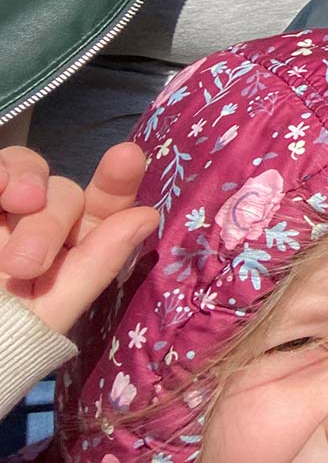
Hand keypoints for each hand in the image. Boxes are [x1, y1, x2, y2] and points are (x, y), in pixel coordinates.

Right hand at [0, 143, 158, 334]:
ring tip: (14, 204)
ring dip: (22, 180)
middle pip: (62, 194)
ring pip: (24, 169)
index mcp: (74, 249)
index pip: (106, 206)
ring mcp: (3, 213)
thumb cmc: (2, 337)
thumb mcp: (46, 311)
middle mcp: (40, 224)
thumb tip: (147, 217)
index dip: (118, 180)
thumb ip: (94, 265)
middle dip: (48, 221)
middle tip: (24, 265)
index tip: (126, 158)